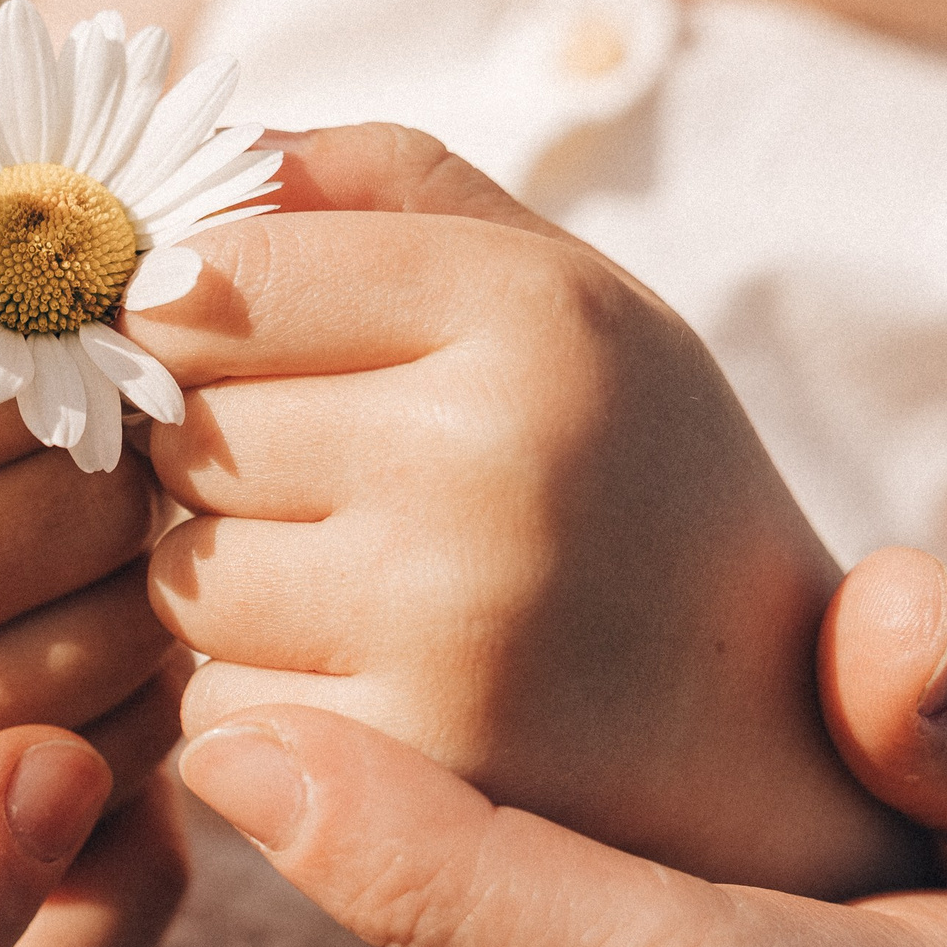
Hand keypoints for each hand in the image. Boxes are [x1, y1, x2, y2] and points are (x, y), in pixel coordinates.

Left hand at [127, 124, 921, 899]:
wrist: (766, 727)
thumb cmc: (622, 479)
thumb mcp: (558, 293)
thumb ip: (382, 193)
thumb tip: (191, 175)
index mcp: (534, 314)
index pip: (219, 281)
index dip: (186, 323)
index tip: (223, 352)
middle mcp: (495, 461)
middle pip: (184, 437)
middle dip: (216, 463)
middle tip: (328, 490)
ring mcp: (452, 627)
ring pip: (180, 581)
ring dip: (229, 590)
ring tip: (356, 589)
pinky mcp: (411, 771)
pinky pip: (213, 712)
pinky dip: (259, 704)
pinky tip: (366, 686)